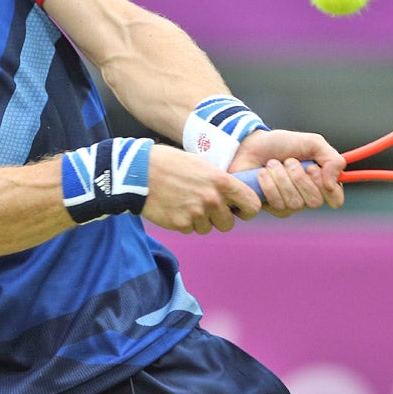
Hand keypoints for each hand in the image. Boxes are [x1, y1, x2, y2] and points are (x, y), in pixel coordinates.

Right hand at [141, 144, 262, 233]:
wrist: (140, 171)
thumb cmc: (171, 163)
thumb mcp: (202, 164)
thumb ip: (220, 181)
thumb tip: (235, 196)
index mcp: (221, 181)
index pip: (252, 205)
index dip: (247, 210)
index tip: (239, 210)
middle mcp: (212, 199)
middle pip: (228, 224)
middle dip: (218, 218)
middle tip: (205, 206)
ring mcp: (196, 213)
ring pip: (207, 228)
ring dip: (199, 220)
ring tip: (184, 202)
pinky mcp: (180, 224)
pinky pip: (189, 230)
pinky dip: (183, 222)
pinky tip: (174, 206)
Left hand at [231, 129, 345, 216]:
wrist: (250, 145)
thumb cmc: (281, 144)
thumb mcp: (312, 143)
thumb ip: (332, 159)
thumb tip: (334, 184)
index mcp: (321, 182)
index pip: (335, 200)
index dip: (327, 188)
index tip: (313, 168)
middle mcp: (307, 197)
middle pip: (315, 202)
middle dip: (299, 177)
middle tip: (289, 161)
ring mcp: (289, 205)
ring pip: (295, 203)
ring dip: (282, 178)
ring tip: (272, 164)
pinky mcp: (270, 209)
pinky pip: (277, 205)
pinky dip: (269, 185)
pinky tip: (262, 174)